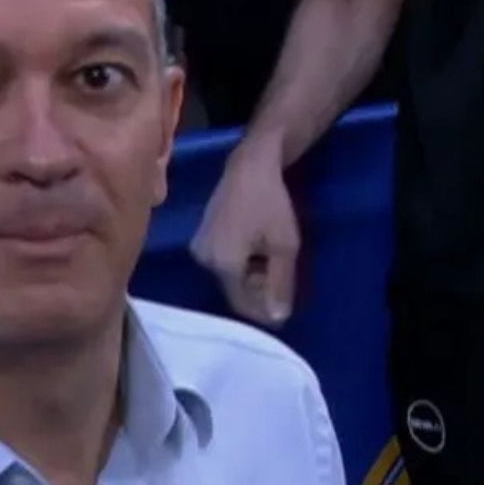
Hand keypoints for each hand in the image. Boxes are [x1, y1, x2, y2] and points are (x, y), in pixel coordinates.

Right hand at [191, 139, 299, 326]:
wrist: (250, 166)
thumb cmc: (271, 203)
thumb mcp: (285, 246)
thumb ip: (281, 284)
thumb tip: (278, 318)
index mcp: (222, 264)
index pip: (241, 303)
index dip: (262, 312)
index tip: (284, 315)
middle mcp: (204, 260)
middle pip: (233, 290)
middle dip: (258, 291)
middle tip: (283, 282)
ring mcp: (198, 248)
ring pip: (228, 276)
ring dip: (250, 276)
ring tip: (272, 260)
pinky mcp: (200, 237)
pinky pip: (222, 262)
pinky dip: (240, 263)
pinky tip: (257, 249)